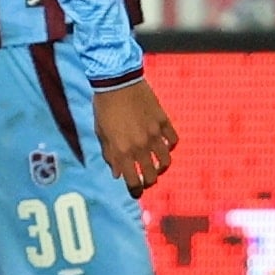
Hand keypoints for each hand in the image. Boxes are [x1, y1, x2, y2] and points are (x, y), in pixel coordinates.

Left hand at [93, 76, 178, 196]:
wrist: (117, 82)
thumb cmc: (104, 107)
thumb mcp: (101, 133)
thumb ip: (110, 155)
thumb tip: (117, 174)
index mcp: (122, 151)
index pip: (132, 180)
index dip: (135, 190)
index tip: (136, 192)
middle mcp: (140, 146)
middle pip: (151, 174)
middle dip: (149, 181)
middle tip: (147, 181)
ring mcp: (154, 134)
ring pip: (165, 160)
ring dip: (162, 166)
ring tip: (158, 166)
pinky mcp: (163, 121)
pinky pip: (173, 140)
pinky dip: (170, 146)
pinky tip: (165, 145)